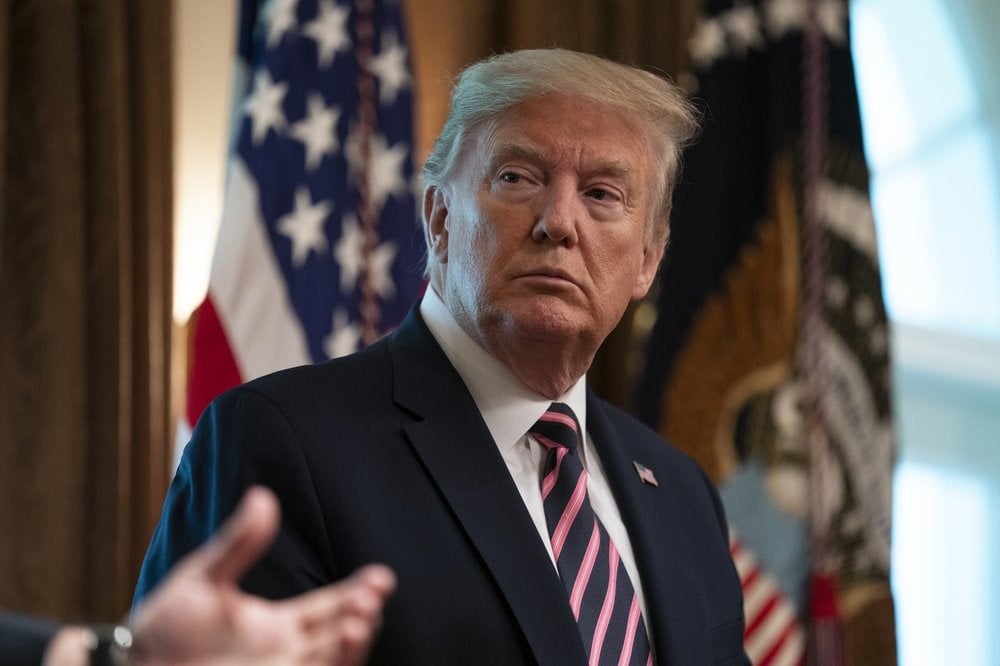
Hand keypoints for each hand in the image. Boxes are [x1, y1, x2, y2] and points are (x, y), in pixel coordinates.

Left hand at [127, 486, 394, 664]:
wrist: (134, 665)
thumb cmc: (164, 628)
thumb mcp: (203, 578)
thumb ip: (239, 544)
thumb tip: (263, 497)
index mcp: (279, 625)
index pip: (331, 607)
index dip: (359, 592)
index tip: (380, 577)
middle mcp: (286, 652)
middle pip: (340, 634)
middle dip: (362, 614)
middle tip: (372, 594)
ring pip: (333, 661)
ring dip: (354, 643)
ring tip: (362, 618)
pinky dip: (334, 665)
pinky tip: (339, 647)